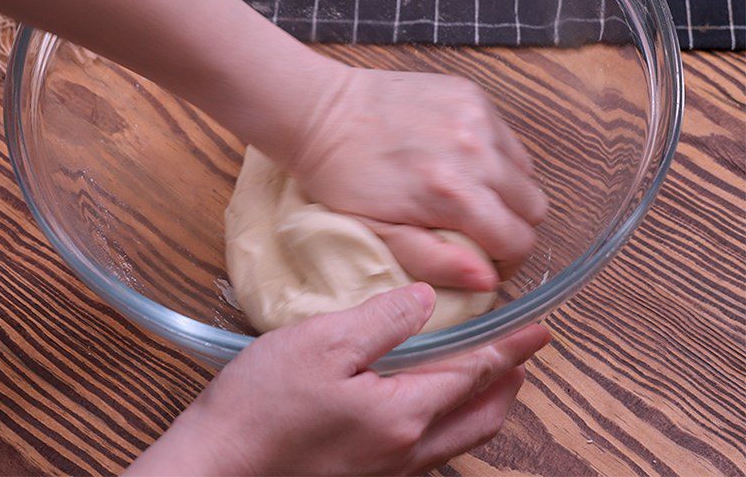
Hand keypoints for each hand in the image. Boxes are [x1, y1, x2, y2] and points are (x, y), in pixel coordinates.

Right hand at [125, 284, 549, 476]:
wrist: (220, 466)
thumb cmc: (264, 402)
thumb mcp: (323, 342)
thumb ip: (383, 319)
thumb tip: (427, 301)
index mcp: (403, 413)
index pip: (475, 372)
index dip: (510, 347)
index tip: (539, 329)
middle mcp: (406, 450)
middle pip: (480, 417)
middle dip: (508, 382)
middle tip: (522, 353)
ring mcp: (387, 469)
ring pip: (459, 439)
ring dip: (485, 405)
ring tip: (492, 377)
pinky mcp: (364, 475)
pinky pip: (431, 451)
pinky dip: (452, 422)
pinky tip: (433, 405)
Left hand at [289, 68, 548, 289]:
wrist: (319, 111)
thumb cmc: (341, 179)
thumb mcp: (379, 233)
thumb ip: (434, 260)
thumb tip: (489, 280)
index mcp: (453, 192)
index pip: (520, 240)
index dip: (506, 261)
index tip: (482, 259)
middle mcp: (476, 150)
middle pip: (534, 206)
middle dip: (511, 226)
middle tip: (476, 228)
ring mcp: (477, 115)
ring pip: (526, 171)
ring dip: (506, 190)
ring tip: (466, 191)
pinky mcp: (471, 93)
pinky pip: (507, 136)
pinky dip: (494, 155)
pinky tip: (458, 158)